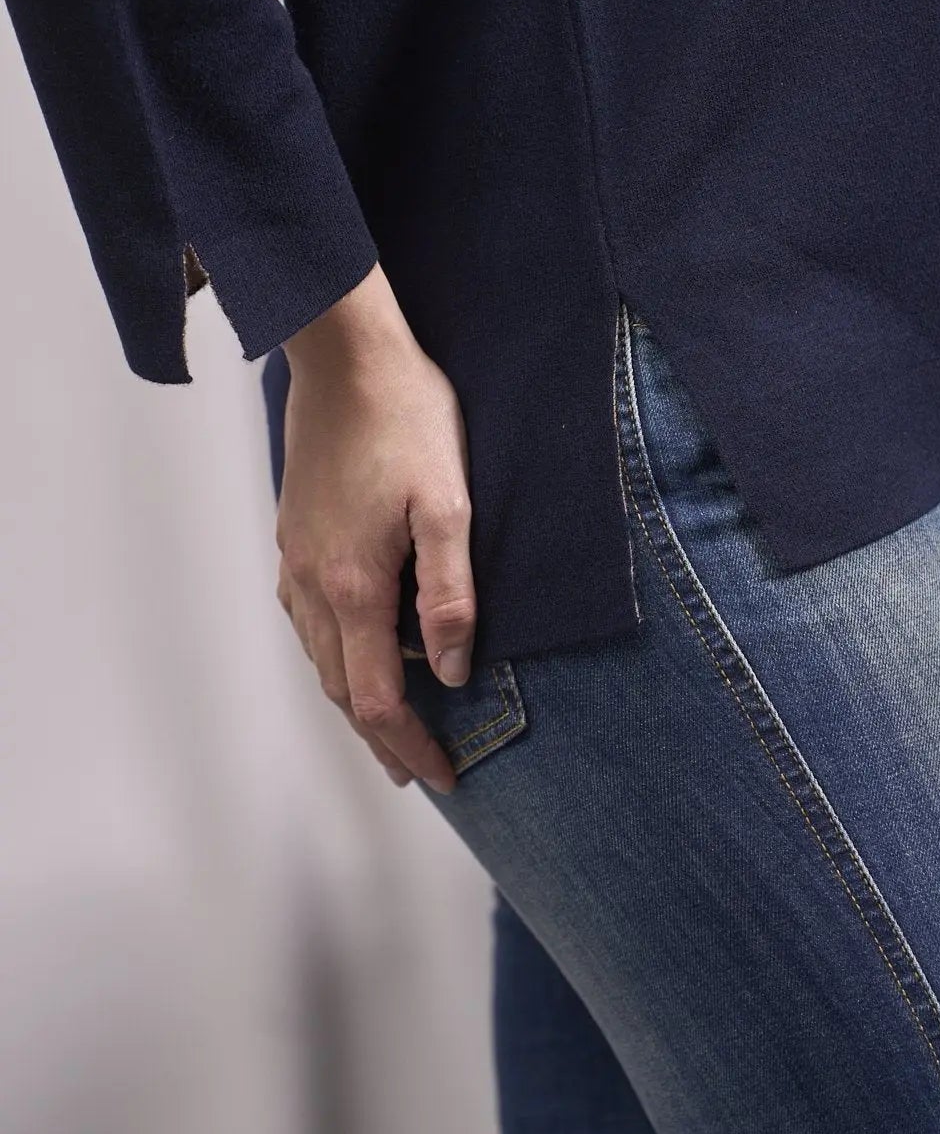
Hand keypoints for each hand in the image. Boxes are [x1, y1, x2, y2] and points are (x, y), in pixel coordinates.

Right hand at [274, 264, 475, 793]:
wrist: (346, 357)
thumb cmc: (407, 419)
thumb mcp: (448, 504)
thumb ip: (451, 595)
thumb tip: (451, 672)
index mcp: (353, 586)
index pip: (375, 699)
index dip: (410, 746)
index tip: (444, 776)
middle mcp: (313, 583)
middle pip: (340, 688)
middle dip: (383, 737)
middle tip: (422, 768)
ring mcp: (296, 559)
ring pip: (318, 656)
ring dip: (355, 698)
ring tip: (395, 724)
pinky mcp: (293, 535)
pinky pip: (307, 618)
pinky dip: (335, 653)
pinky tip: (359, 648)